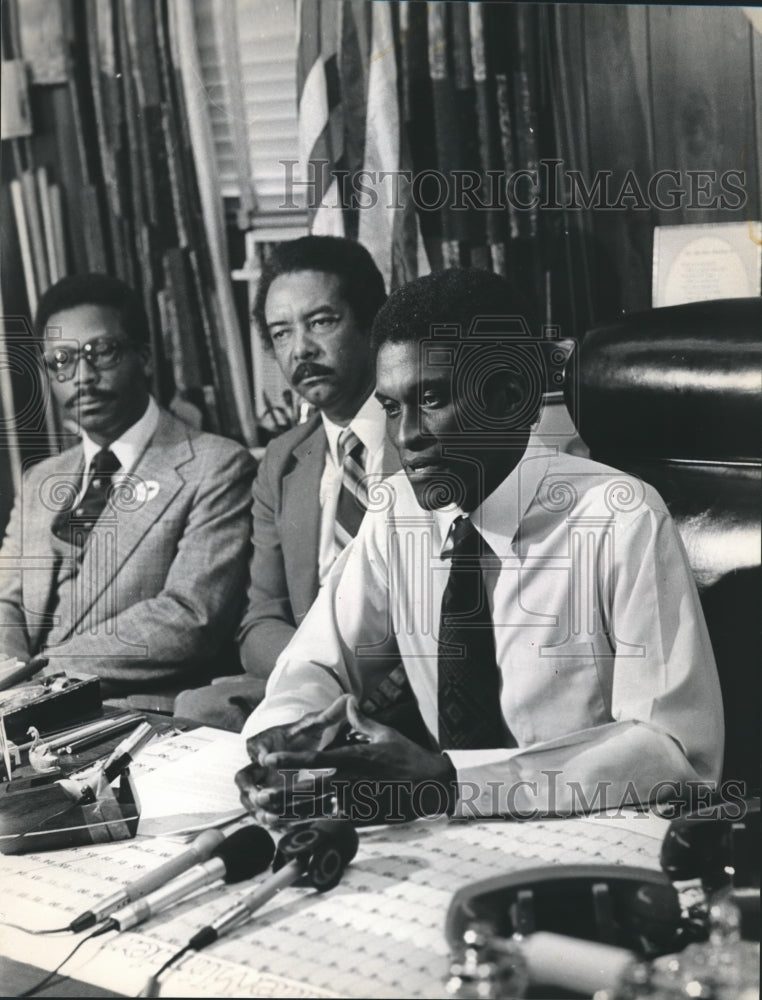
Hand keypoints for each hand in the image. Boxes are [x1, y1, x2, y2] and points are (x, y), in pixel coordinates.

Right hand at [235, 695, 350, 825]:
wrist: (297, 748)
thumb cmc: (305, 736)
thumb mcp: (315, 725)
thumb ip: (330, 714)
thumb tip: (350, 698)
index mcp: (264, 742)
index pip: (254, 747)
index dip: (259, 753)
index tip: (266, 759)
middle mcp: (255, 764)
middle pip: (244, 777)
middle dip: (251, 789)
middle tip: (262, 796)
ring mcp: (257, 783)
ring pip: (248, 798)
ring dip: (257, 809)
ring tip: (270, 818)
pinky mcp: (263, 798)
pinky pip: (260, 811)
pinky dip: (268, 819)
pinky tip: (280, 828)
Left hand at [269, 696, 455, 823]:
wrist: (432, 786)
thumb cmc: (409, 757)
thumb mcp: (385, 734)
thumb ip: (361, 721)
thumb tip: (348, 702)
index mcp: (354, 759)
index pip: (317, 760)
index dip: (291, 759)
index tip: (270, 758)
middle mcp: (351, 782)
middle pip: (311, 789)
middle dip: (284, 792)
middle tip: (260, 794)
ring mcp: (356, 802)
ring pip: (318, 809)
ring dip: (291, 812)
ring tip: (268, 815)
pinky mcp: (363, 818)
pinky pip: (333, 822)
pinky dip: (313, 826)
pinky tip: (295, 830)